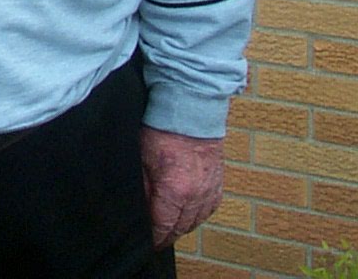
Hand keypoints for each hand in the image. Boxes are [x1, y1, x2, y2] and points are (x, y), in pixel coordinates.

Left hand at [139, 126, 224, 246]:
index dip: (154, 237)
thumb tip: (139, 210)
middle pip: (181, 228)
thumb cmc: (162, 132)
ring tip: (169, 228)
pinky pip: (208, 210)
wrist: (191, 114)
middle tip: (155, 238)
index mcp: (175, 191)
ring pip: (196, 221)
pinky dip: (197, 216)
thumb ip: (141, 188)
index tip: (147, 243)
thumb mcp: (141, 159)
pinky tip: (187, 214)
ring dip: (182, 227)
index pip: (164, 227)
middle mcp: (196, 196)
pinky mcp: (218, 185)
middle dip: (167, 235)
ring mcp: (210, 191)